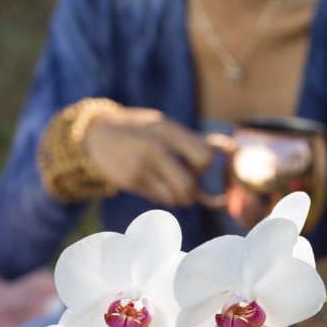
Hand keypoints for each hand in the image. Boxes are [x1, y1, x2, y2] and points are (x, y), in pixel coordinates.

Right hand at [83, 107, 214, 206]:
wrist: (96, 135)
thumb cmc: (141, 132)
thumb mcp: (165, 127)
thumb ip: (196, 140)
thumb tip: (230, 147)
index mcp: (169, 129)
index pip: (205, 157)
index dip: (203, 168)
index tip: (195, 166)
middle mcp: (156, 147)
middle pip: (190, 187)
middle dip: (191, 192)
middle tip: (183, 184)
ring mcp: (142, 166)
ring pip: (175, 198)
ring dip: (176, 197)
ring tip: (165, 182)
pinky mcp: (130, 181)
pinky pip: (159, 200)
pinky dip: (161, 196)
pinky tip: (150, 182)